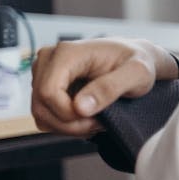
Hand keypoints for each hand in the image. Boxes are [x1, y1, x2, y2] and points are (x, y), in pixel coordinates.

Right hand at [31, 38, 178, 135]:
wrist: (135, 58)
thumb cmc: (138, 62)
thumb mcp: (137, 74)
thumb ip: (110, 88)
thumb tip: (80, 107)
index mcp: (67, 53)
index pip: (48, 92)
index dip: (69, 113)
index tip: (97, 118)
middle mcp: (49, 59)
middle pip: (41, 106)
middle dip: (71, 124)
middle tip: (100, 123)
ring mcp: (44, 73)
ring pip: (41, 114)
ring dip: (68, 126)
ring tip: (97, 120)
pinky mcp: (46, 85)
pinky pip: (45, 116)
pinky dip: (65, 124)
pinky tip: (88, 118)